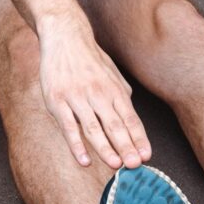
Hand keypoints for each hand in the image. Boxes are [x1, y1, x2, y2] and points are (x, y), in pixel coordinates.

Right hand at [38, 17, 151, 168]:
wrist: (65, 37)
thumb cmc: (90, 59)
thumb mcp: (112, 74)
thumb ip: (122, 95)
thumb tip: (132, 118)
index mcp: (115, 90)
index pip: (130, 119)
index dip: (139, 138)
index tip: (147, 156)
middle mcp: (99, 94)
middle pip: (115, 125)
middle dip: (127, 147)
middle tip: (135, 166)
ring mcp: (77, 98)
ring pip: (93, 128)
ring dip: (105, 149)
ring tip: (115, 166)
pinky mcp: (57, 101)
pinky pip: (68, 127)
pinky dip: (76, 145)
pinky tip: (84, 160)